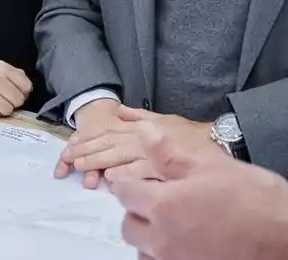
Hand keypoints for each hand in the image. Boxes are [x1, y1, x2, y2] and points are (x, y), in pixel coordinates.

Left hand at [58, 103, 210, 187]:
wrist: (218, 141)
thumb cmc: (190, 134)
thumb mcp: (165, 119)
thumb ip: (140, 116)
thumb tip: (120, 109)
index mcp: (141, 130)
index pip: (109, 134)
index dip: (89, 140)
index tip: (72, 145)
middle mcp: (144, 141)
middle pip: (110, 146)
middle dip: (88, 152)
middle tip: (70, 159)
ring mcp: (153, 155)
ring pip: (121, 158)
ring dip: (100, 162)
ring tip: (82, 167)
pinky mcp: (164, 170)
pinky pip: (142, 173)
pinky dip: (126, 175)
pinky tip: (111, 179)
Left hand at [111, 122, 287, 259]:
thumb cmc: (257, 199)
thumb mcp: (214, 166)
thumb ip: (171, 154)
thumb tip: (143, 132)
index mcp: (164, 207)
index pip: (124, 194)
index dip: (128, 183)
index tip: (139, 178)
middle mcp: (163, 241)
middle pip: (129, 228)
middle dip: (136, 211)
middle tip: (158, 199)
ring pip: (144, 252)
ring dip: (149, 238)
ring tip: (173, 224)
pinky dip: (166, 255)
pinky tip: (188, 243)